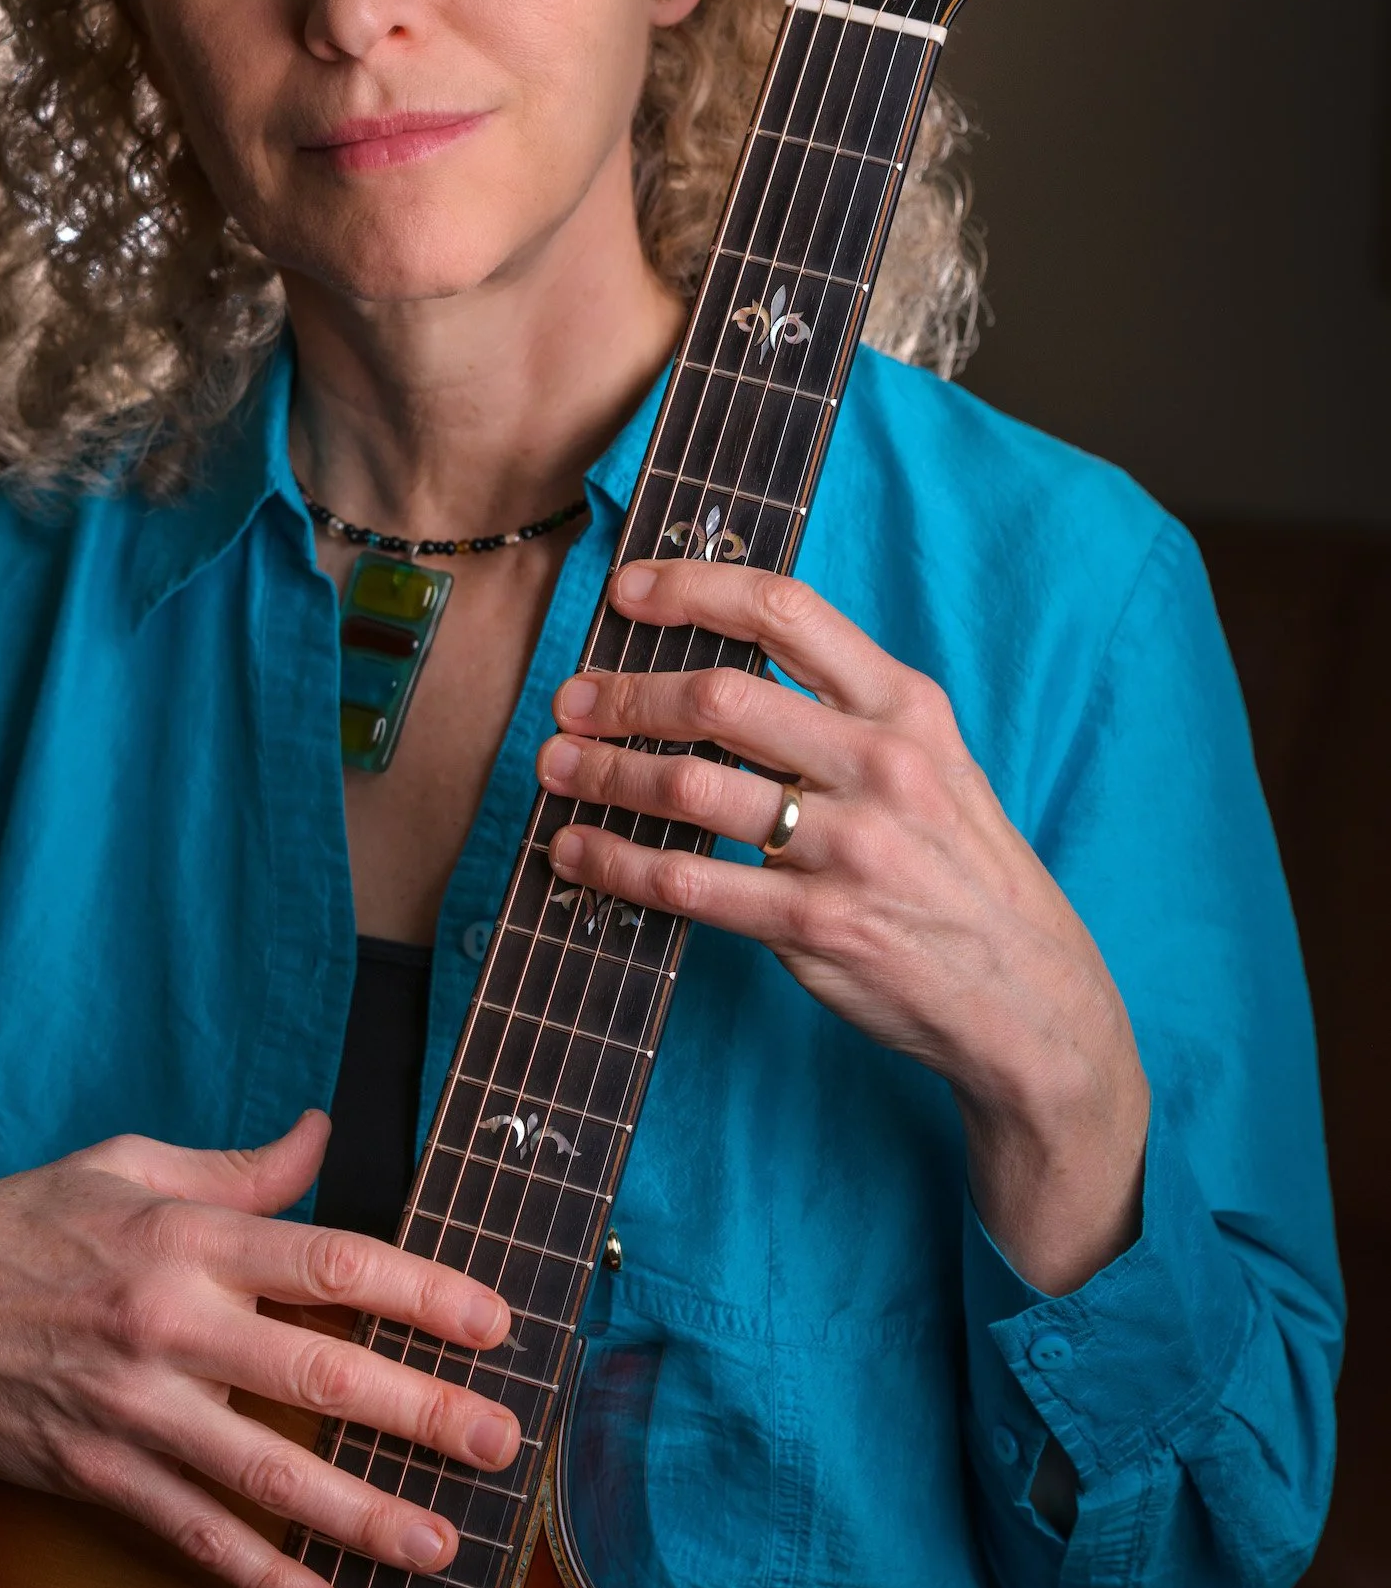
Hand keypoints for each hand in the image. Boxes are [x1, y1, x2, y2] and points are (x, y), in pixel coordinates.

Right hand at [0, 1111, 517, 1587]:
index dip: (422, 1291)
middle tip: (502, 1440)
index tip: (493, 1320)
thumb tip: (320, 1135)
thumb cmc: (25, 1225)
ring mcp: (138, 1407)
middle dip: (422, 1412)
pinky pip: (194, 1532)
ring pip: (268, 1473)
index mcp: (189, 1236)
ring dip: (362, 1515)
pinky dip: (259, 1576)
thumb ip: (237, 1168)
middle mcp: (173, 1322)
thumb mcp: (127, 1166)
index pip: (331, 1263)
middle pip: (321, 1375)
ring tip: (441, 1542)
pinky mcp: (102, 1472)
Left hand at [535, 560, 1148, 1294]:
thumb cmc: (962, 868)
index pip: (786, 612)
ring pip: (691, 788)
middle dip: (626, 695)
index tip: (626, 591)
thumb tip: (722, 667)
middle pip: (720, 698)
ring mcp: (851, 846)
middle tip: (570, 701)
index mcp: (905, 707)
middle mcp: (880, 764)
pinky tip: (577, 853)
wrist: (1032, 999)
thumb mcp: (933, 761)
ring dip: (604, 773)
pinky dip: (618, 862)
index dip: (693, 589)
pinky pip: (691, 884)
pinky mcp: (818, 925)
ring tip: (555, 767)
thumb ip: (845, 710)